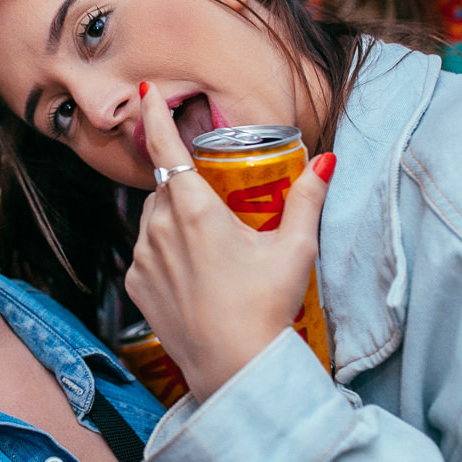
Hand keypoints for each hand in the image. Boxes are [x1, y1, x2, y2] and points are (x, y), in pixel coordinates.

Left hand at [126, 81, 333, 400]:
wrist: (235, 369)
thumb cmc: (267, 307)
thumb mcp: (295, 249)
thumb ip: (307, 199)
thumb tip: (326, 161)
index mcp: (195, 210)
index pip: (167, 148)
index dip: (155, 116)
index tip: (145, 92)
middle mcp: (159, 228)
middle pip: (166, 188)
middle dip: (186, 187)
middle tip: (221, 212)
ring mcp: (142, 258)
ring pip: (153, 220)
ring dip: (175, 220)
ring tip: (214, 253)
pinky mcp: (135, 284)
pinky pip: (145, 253)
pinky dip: (164, 253)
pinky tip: (195, 277)